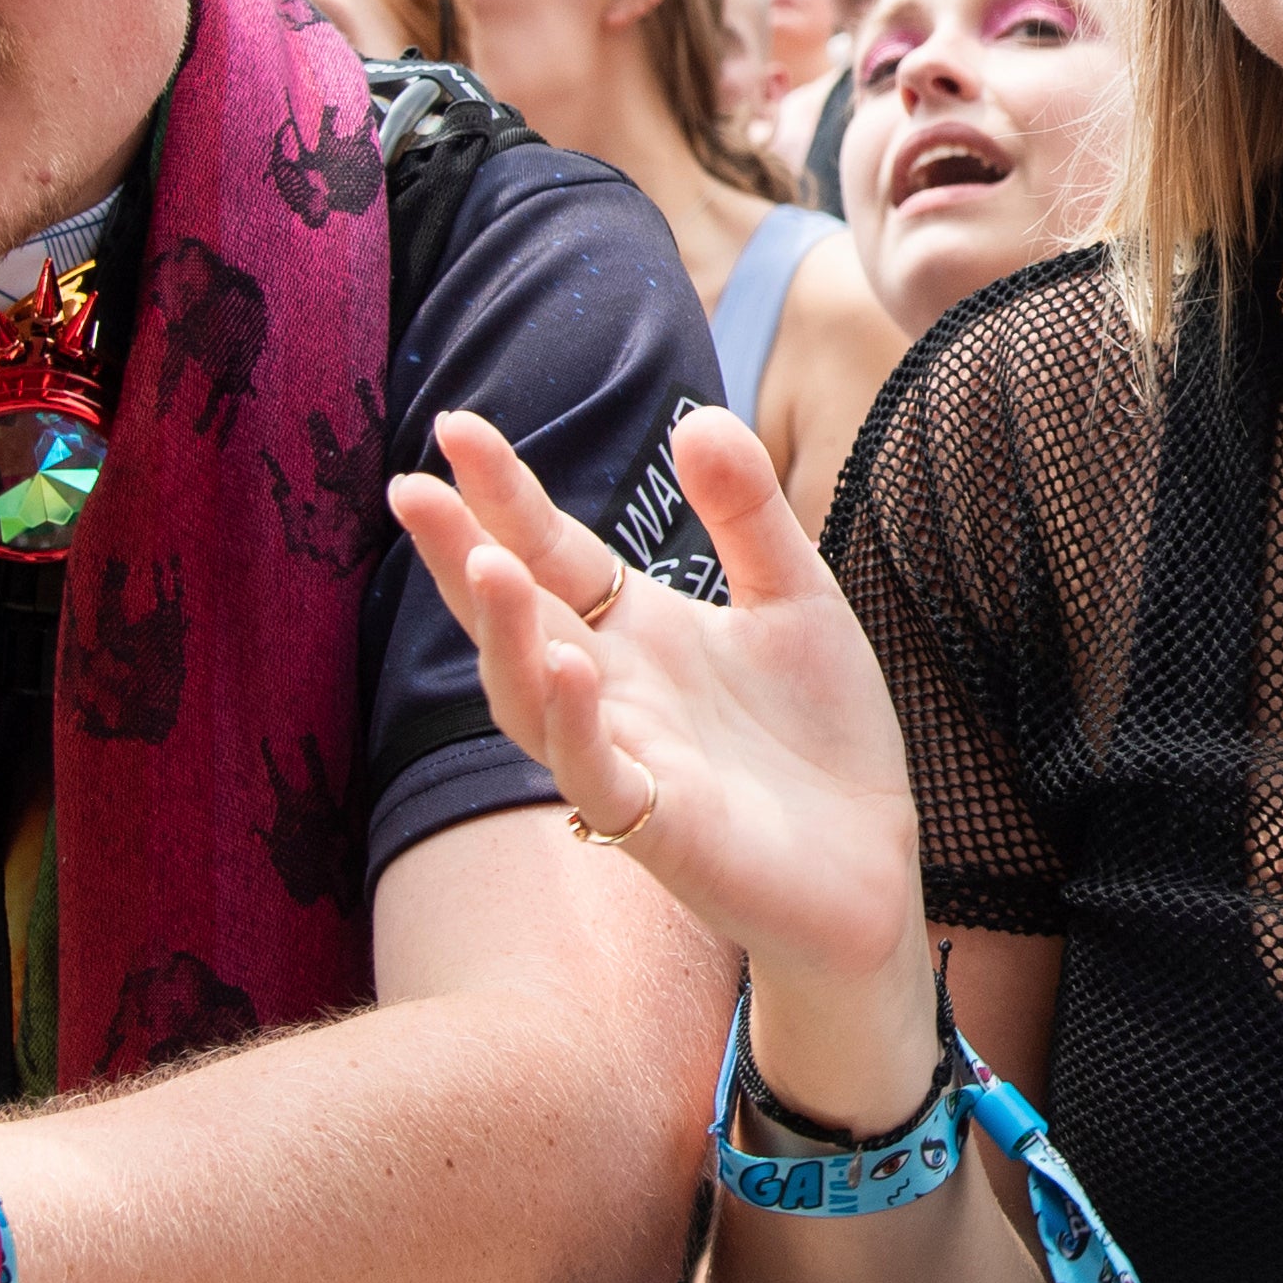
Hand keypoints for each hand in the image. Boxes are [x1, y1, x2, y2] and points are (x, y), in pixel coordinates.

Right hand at [397, 403, 937, 1130]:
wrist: (873, 864)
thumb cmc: (822, 737)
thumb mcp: (798, 596)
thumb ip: (747, 512)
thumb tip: (698, 418)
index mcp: (637, 630)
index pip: (552, 551)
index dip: (503, 494)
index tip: (454, 426)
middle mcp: (612, 691)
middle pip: (516, 617)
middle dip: (459, 556)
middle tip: (409, 488)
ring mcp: (626, 759)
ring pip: (529, 701)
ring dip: (505, 637)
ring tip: (488, 565)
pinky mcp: (658, 829)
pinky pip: (595, 774)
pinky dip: (576, 724)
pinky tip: (571, 668)